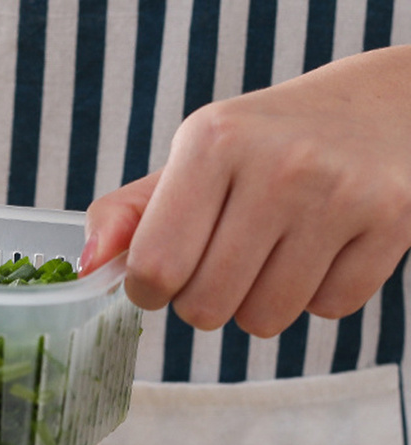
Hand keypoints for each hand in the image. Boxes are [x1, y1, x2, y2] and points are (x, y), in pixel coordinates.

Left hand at [81, 46, 410, 336]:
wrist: (388, 105)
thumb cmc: (267, 145)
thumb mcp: (194, 160)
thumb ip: (128, 216)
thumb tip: (84, 267)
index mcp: (213, 141)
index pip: (153, 269)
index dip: (150, 289)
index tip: (165, 274)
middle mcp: (278, 163)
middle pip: (204, 308)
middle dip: (204, 300)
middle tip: (227, 258)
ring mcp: (341, 193)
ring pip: (262, 320)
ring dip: (259, 303)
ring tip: (277, 251)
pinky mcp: (393, 221)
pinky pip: (327, 310)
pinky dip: (319, 294)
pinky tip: (325, 248)